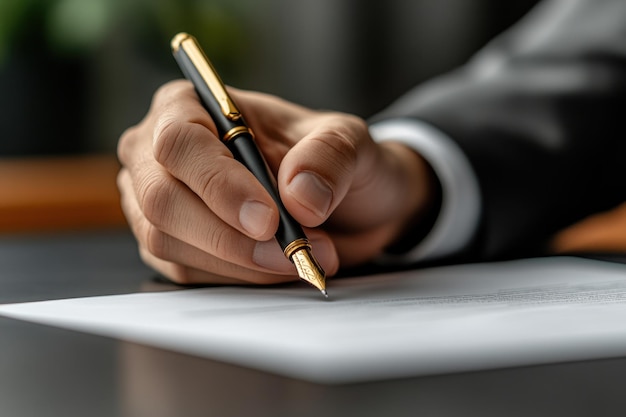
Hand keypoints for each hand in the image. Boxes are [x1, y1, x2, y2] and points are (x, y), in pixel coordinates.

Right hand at [117, 80, 436, 284]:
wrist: (340, 206)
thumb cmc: (330, 162)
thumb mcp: (346, 142)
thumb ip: (329, 157)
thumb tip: (299, 196)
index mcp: (191, 105)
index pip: (180, 142)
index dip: (219, 184)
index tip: (268, 219)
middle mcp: (160, 153)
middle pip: (162, 198)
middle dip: (228, 234)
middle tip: (290, 251)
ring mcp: (159, 201)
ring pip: (167, 241)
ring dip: (239, 260)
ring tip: (297, 257)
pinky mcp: (171, 244)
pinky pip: (185, 271)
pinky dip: (237, 276)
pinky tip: (274, 266)